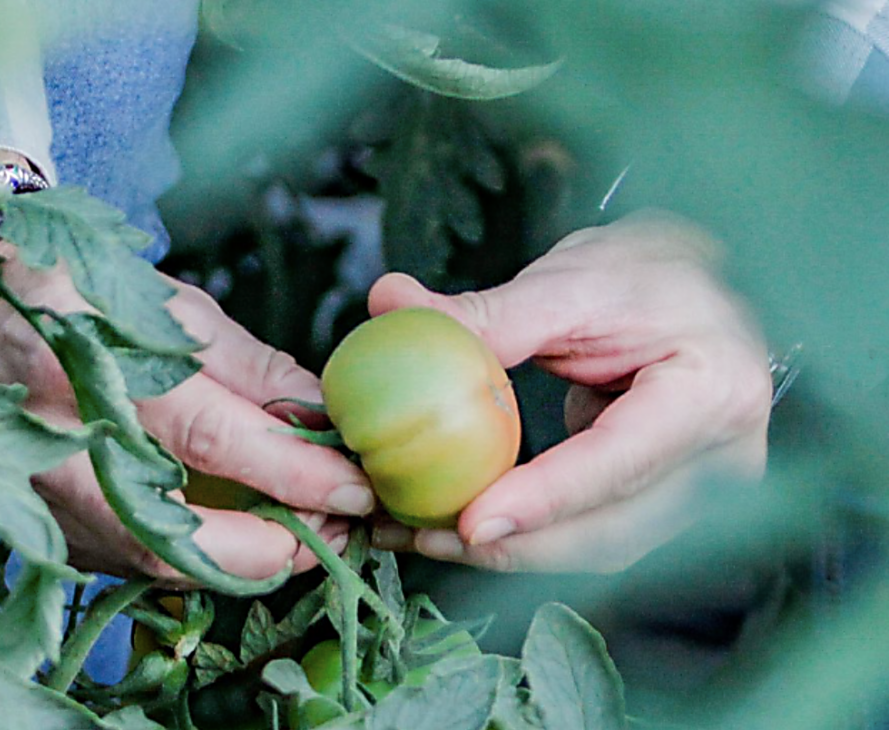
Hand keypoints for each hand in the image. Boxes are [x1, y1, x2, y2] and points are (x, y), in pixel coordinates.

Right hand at [0, 241, 372, 587]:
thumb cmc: (78, 298)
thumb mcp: (168, 308)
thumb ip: (249, 368)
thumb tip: (322, 414)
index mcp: (94, 370)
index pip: (214, 441)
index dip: (296, 471)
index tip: (358, 487)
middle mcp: (62, 448)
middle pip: (184, 536)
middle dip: (278, 545)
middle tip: (336, 525)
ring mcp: (47, 502)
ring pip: (164, 565)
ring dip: (248, 562)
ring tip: (306, 529)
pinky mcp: (50, 532)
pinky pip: (140, 565)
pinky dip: (204, 559)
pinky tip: (245, 533)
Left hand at [368, 211, 772, 572]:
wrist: (693, 290)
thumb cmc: (644, 275)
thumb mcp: (566, 283)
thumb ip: (483, 313)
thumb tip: (388, 303)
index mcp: (712, 392)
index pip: (621, 462)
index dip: (546, 499)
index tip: (471, 522)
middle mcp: (723, 459)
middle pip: (608, 532)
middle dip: (510, 546)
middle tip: (420, 532)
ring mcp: (700, 493)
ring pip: (595, 549)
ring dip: (508, 553)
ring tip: (421, 533)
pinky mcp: (665, 506)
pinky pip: (590, 537)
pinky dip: (525, 537)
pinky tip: (459, 526)